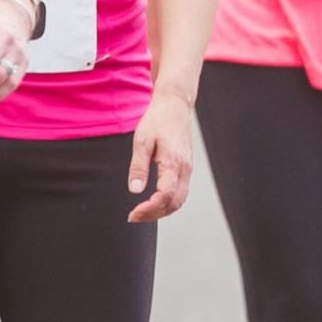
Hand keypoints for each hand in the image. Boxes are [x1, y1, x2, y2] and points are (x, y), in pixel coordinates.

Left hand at [127, 92, 192, 222]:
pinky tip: (154, 201)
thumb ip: (138, 166)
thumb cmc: (157, 119)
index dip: (149, 209)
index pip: (164, 196)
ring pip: (180, 200)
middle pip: (174, 203)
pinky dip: (169, 202)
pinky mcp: (186, 167)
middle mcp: (184, 169)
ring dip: (162, 210)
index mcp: (173, 162)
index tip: (133, 213)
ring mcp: (188, 168)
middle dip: (154, 214)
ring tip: (142, 212)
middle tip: (134, 216)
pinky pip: (181, 191)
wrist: (175, 104)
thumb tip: (134, 190)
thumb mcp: (142, 139)